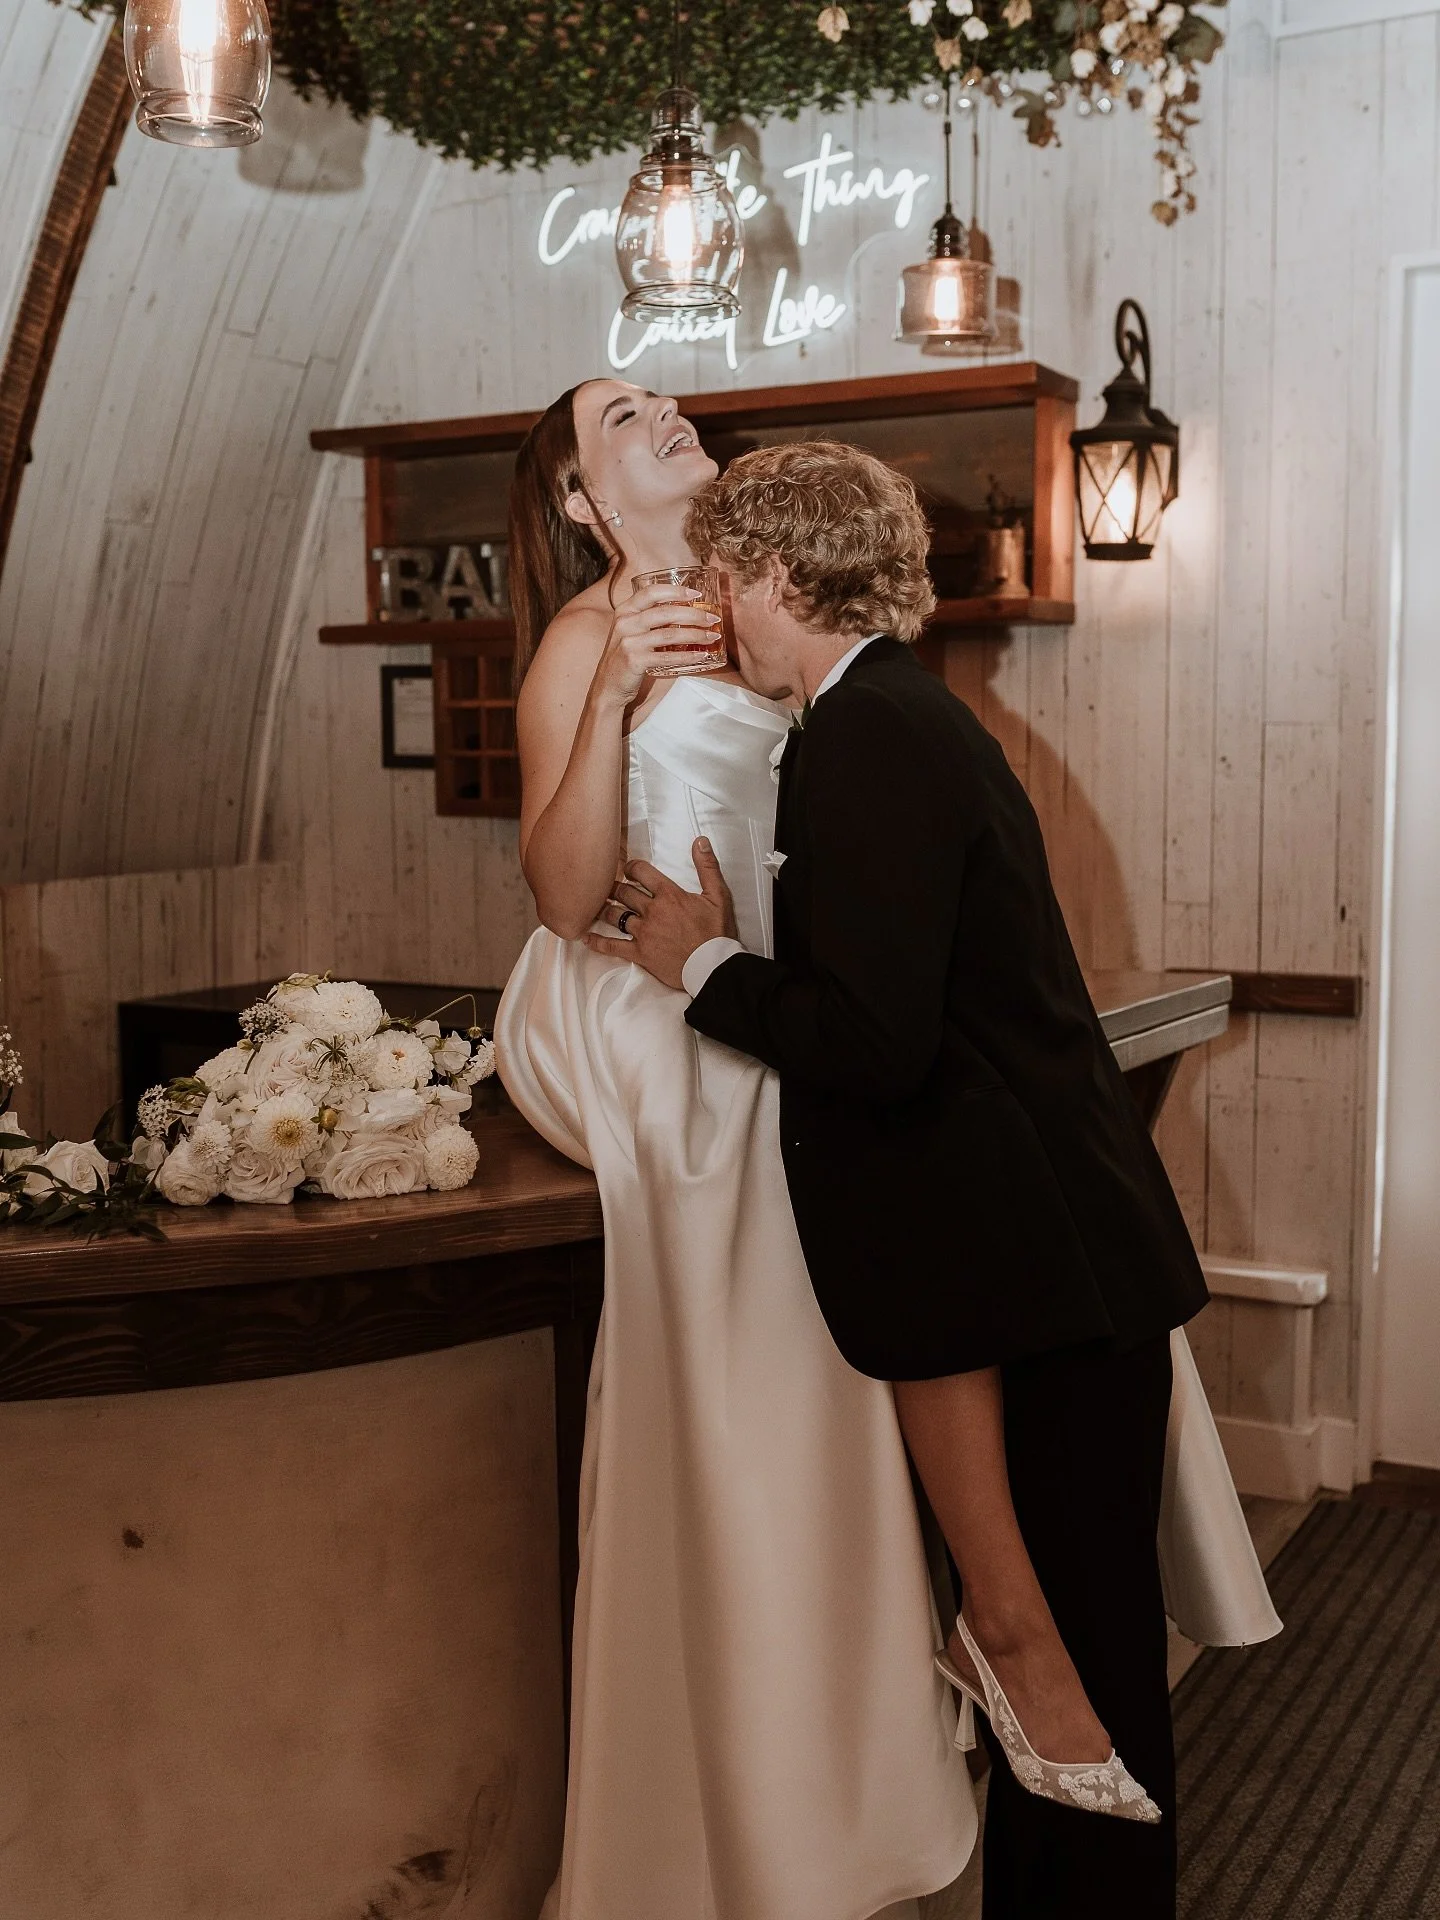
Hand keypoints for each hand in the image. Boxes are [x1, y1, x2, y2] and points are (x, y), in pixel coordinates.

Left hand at [585, 840, 737, 989]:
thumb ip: (707, 866)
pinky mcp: (640, 954)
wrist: (713, 967)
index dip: (631, 868)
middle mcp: (652, 911)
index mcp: (669, 895)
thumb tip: (700, 841)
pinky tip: (586, 937)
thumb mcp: (718, 896)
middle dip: (614, 887)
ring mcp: (643, 933)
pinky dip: (597, 942)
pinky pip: (613, 946)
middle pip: (624, 892)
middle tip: (608, 885)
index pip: (642, 872)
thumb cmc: (716, 933)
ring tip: (595, 904)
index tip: (628, 869)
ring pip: (615, 915)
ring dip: (604, 908)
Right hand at [593, 581, 723, 709]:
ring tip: (712, 637)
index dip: (675, 591)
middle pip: (665, 612)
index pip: (651, 592)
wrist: (608, 686)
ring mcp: (629, 642)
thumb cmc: (626, 656)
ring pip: (669, 634)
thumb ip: (650, 619)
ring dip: (695, 634)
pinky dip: (687, 656)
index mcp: (625, 610)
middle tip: (712, 618)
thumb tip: (686, 611)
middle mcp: (625, 623)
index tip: (696, 594)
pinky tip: (701, 656)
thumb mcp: (631, 631)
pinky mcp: (635, 661)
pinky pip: (667, 657)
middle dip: (694, 614)